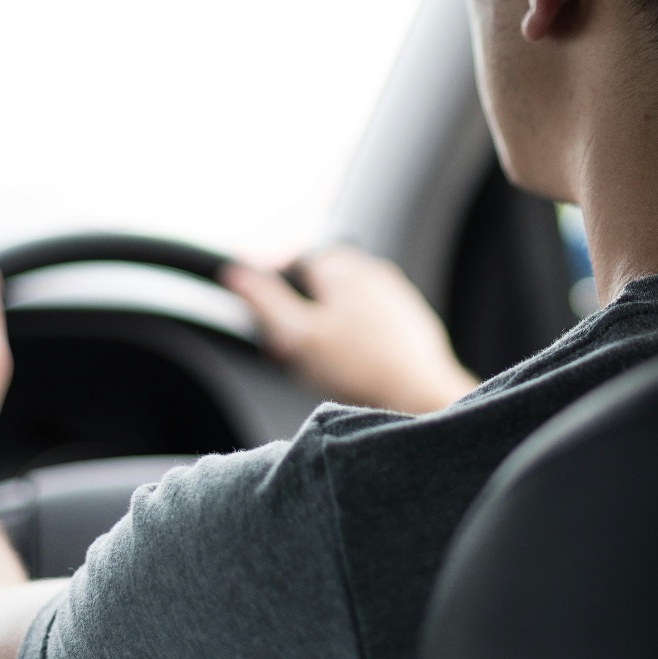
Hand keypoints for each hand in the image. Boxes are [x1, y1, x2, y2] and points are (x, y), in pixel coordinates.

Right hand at [222, 246, 475, 413]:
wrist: (421, 397)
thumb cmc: (361, 369)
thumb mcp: (297, 335)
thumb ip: (264, 300)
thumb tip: (236, 273)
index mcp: (341, 266)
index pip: (291, 261)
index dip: (272, 291)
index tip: (268, 323)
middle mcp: (371, 270)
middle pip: (318, 284)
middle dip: (299, 313)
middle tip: (290, 350)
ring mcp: (393, 294)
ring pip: (343, 304)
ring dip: (325, 327)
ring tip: (320, 363)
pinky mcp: (409, 319)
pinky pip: (368, 322)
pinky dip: (353, 338)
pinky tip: (351, 368)